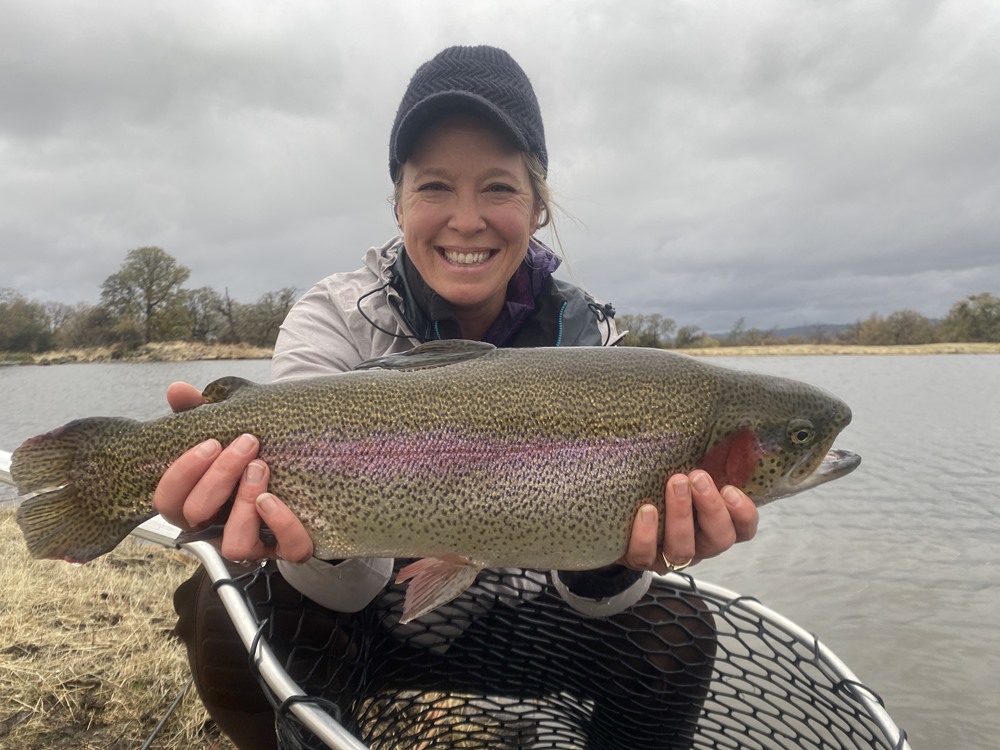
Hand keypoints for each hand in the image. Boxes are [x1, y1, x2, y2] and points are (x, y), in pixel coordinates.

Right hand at [152, 381, 314, 563]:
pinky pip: (288, 550)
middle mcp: (217, 530)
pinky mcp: (289, 548)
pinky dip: (283, 525)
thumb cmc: (251, 454)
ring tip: (261, 468)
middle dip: (220, 475)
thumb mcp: (225, 430)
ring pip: (235, 544)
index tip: (211, 442)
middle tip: (247, 443)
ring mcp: (253, 544)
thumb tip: (177, 389)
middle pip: (197, 515)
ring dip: (244, 504)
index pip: (167, 500)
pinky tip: (276, 499)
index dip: (183, 473)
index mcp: (194, 504)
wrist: (301, 469)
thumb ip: (198, 412)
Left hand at [618, 470, 758, 573]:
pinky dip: (647, 534)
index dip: (743, 514)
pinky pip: (645, 555)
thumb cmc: (656, 486)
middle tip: (698, 477)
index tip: (730, 489)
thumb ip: (696, 462)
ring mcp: (668, 555)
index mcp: (713, 523)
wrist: (615, 516)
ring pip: (683, 549)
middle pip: (719, 539)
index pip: (743, 528)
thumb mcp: (681, 475)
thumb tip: (702, 424)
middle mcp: (697, 544)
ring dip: (681, 516)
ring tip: (674, 483)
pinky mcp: (640, 560)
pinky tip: (646, 510)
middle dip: (711, 508)